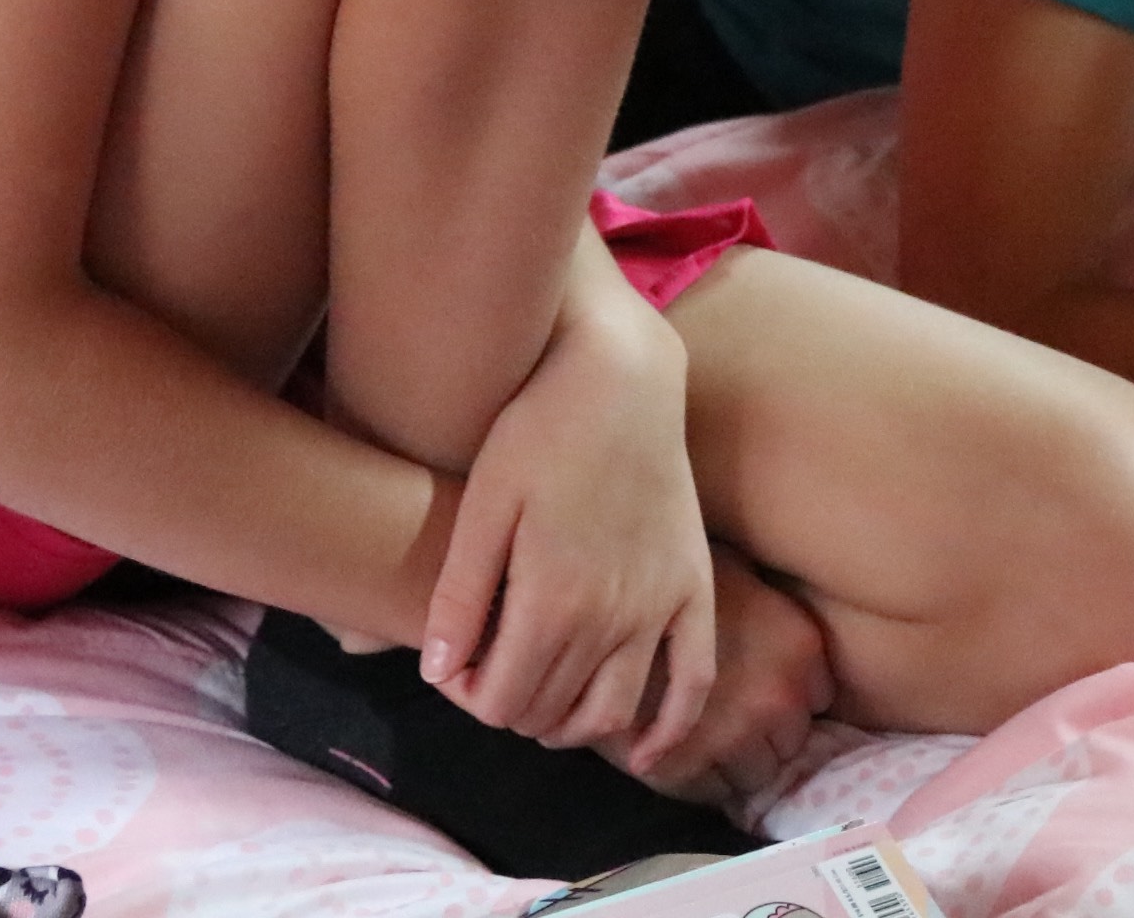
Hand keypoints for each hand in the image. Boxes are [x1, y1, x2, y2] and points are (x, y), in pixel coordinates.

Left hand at [423, 291, 716, 770]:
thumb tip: (438, 673)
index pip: (501, 702)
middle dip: (508, 704)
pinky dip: (669, 728)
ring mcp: (662, 606)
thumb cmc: (538, 431)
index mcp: (553, 601)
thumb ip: (458, 596)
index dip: (467, 698)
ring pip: (612, 713)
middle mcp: (613, 618)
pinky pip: (693, 681)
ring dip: (568, 724)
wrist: (622, 379)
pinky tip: (644, 754)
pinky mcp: (695, 589)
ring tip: (539, 691)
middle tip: (488, 666)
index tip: (454, 665)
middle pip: (549, 711)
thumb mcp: (482, 506)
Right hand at [609, 550, 836, 815]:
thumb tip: (779, 625)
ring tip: (706, 742)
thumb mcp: (737, 571)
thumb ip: (769, 604)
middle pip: (791, 744)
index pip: (820, 700)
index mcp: (797, 648)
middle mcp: (777, 699)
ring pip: (756, 778)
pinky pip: (712, 796)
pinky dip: (701, 784)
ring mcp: (733, 739)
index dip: (791, 699)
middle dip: (765, 736)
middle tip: (731, 721)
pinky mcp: (684, 769)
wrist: (598, 606)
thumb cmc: (668, 573)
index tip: (764, 694)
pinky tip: (681, 756)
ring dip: (736, 765)